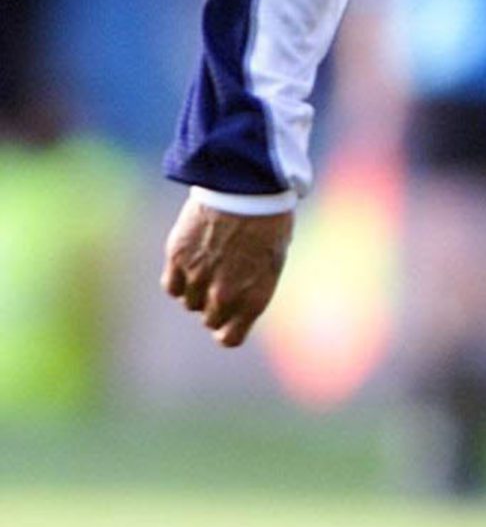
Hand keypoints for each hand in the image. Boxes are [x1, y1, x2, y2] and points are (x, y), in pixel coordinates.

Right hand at [161, 196, 293, 347]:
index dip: (226, 330)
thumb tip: (238, 298)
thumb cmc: (268, 221)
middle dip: (213, 307)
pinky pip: (170, 286)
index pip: (230, 338)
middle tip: (219, 283)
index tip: (225, 320)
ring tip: (206, 265)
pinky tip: (188, 263)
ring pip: (188, 302)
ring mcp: (198, 278)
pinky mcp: (178, 259)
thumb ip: (253, 286)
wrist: (247, 189)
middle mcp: (224, 296)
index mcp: (253, 299)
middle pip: (208, 319)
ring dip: (195, 291)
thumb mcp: (273, 260)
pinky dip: (178, 279)